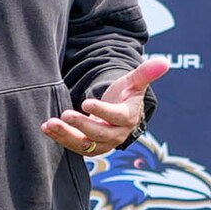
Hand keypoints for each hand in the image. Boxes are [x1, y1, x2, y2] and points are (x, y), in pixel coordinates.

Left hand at [38, 61, 155, 158]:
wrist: (118, 113)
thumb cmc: (125, 95)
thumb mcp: (134, 82)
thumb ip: (146, 73)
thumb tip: (164, 62)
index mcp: (128, 118)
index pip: (116, 117)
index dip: (102, 111)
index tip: (86, 102)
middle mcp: (116, 134)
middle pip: (99, 134)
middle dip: (81, 125)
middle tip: (65, 114)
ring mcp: (102, 144)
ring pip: (84, 144)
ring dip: (66, 135)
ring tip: (49, 124)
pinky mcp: (88, 147)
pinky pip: (74, 146)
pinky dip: (60, 138)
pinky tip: (46, 127)